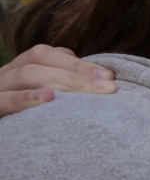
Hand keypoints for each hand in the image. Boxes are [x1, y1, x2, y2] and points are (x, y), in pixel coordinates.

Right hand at [0, 45, 115, 116]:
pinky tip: (48, 97)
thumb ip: (61, 87)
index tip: (109, 76)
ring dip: (62, 81)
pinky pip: (3, 101)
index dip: (77, 62)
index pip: (44, 54)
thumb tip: (100, 79)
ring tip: (90, 89)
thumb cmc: (27, 125)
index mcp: (16, 69)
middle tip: (109, 86)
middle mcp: (4, 76)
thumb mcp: (43, 103)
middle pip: (39, 61)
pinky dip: (25, 97)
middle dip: (77, 72)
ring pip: (26, 75)